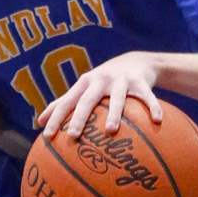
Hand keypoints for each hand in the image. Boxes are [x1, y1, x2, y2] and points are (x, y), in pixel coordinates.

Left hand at [38, 51, 161, 138]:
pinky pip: (147, 97)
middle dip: (79, 117)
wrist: (135, 60)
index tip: (47, 136)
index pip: (66, 102)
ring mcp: (120, 80)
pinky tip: (157, 121)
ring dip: (113, 113)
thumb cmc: (103, 81)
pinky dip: (153, 108)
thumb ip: (63, 103)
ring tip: (111, 130)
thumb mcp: (83, 88)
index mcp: (84, 84)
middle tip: (73, 135)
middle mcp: (100, 80)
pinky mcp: (140, 82)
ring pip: (116, 98)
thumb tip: (39, 123)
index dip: (55, 118)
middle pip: (87, 100)